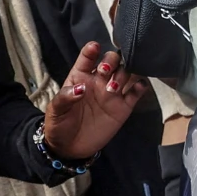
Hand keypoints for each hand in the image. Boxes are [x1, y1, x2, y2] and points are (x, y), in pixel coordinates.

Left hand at [41, 42, 146, 161]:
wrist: (69, 148)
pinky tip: (140, 86)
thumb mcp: (55, 111)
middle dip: (111, 61)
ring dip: (124, 74)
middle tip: (106, 70)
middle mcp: (99, 81)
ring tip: (114, 87)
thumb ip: (66, 97)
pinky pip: (136, 93)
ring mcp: (112, 94)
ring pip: (125, 73)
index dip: (91, 50)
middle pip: (112, 61)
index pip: (87, 58)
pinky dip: (141, 87)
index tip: (94, 47)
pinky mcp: (124, 107)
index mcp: (80, 77)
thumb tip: (80, 88)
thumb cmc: (59, 124)